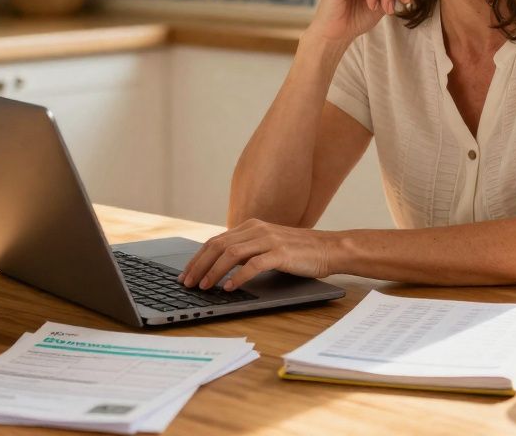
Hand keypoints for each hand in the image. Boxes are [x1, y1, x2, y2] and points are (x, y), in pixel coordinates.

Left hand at [178, 219, 337, 291]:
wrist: (329, 249)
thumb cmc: (299, 251)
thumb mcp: (268, 246)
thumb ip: (247, 250)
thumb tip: (221, 267)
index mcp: (251, 226)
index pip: (216, 241)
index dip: (197, 258)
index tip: (186, 274)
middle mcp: (257, 229)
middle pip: (218, 245)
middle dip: (199, 265)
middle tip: (187, 283)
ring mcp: (269, 240)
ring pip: (231, 254)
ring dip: (214, 271)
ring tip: (204, 286)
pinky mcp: (280, 253)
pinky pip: (253, 265)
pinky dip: (238, 277)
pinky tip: (229, 288)